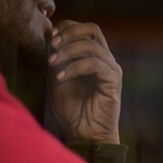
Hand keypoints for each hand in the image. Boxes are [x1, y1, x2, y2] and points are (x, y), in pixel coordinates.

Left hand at [48, 20, 121, 143]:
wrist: (85, 134)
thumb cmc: (73, 110)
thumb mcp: (58, 79)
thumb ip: (57, 60)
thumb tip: (49, 39)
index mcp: (95, 56)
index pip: (85, 29)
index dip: (67, 27)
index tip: (50, 39)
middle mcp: (106, 59)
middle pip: (93, 29)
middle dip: (70, 32)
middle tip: (52, 45)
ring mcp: (112, 69)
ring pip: (91, 45)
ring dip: (68, 51)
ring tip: (52, 63)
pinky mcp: (113, 81)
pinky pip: (95, 64)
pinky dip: (75, 67)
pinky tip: (61, 78)